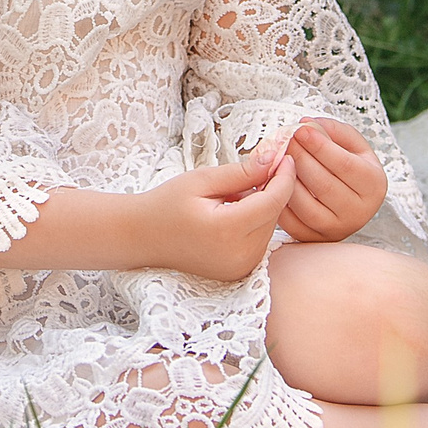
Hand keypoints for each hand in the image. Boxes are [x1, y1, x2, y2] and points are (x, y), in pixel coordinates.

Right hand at [140, 140, 297, 280]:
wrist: (143, 237)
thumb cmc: (167, 204)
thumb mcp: (202, 180)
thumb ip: (242, 172)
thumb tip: (274, 159)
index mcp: (228, 230)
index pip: (274, 200)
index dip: (284, 176)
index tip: (284, 155)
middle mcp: (239, 255)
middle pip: (274, 214)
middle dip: (271, 189)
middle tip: (253, 168)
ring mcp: (241, 267)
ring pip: (270, 227)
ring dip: (262, 206)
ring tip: (231, 195)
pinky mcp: (240, 271)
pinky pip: (260, 240)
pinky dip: (255, 222)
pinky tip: (232, 212)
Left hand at [278, 117, 387, 243]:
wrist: (348, 200)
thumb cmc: (349, 166)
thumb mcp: (351, 144)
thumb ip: (332, 130)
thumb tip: (306, 124)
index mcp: (374, 185)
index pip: (345, 165)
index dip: (320, 146)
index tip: (301, 129)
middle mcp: (359, 212)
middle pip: (324, 184)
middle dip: (300, 158)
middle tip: (285, 140)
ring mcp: (336, 229)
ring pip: (305, 205)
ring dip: (286, 179)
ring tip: (278, 158)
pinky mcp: (314, 238)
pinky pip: (291, 221)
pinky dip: (279, 199)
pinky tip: (273, 180)